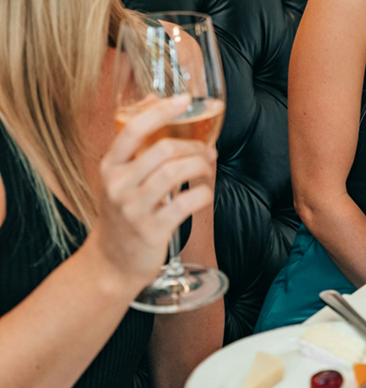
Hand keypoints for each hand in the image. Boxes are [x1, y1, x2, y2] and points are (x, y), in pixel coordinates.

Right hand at [87, 95, 216, 291]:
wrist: (112, 261)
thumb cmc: (124, 212)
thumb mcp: (121, 176)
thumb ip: (136, 142)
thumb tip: (153, 98)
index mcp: (110, 166)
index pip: (134, 129)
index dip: (162, 111)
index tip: (184, 100)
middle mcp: (118, 184)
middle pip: (163, 149)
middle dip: (193, 146)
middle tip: (206, 151)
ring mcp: (134, 208)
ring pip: (175, 173)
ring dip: (200, 167)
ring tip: (206, 169)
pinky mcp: (152, 229)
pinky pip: (186, 203)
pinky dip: (203, 194)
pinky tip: (203, 194)